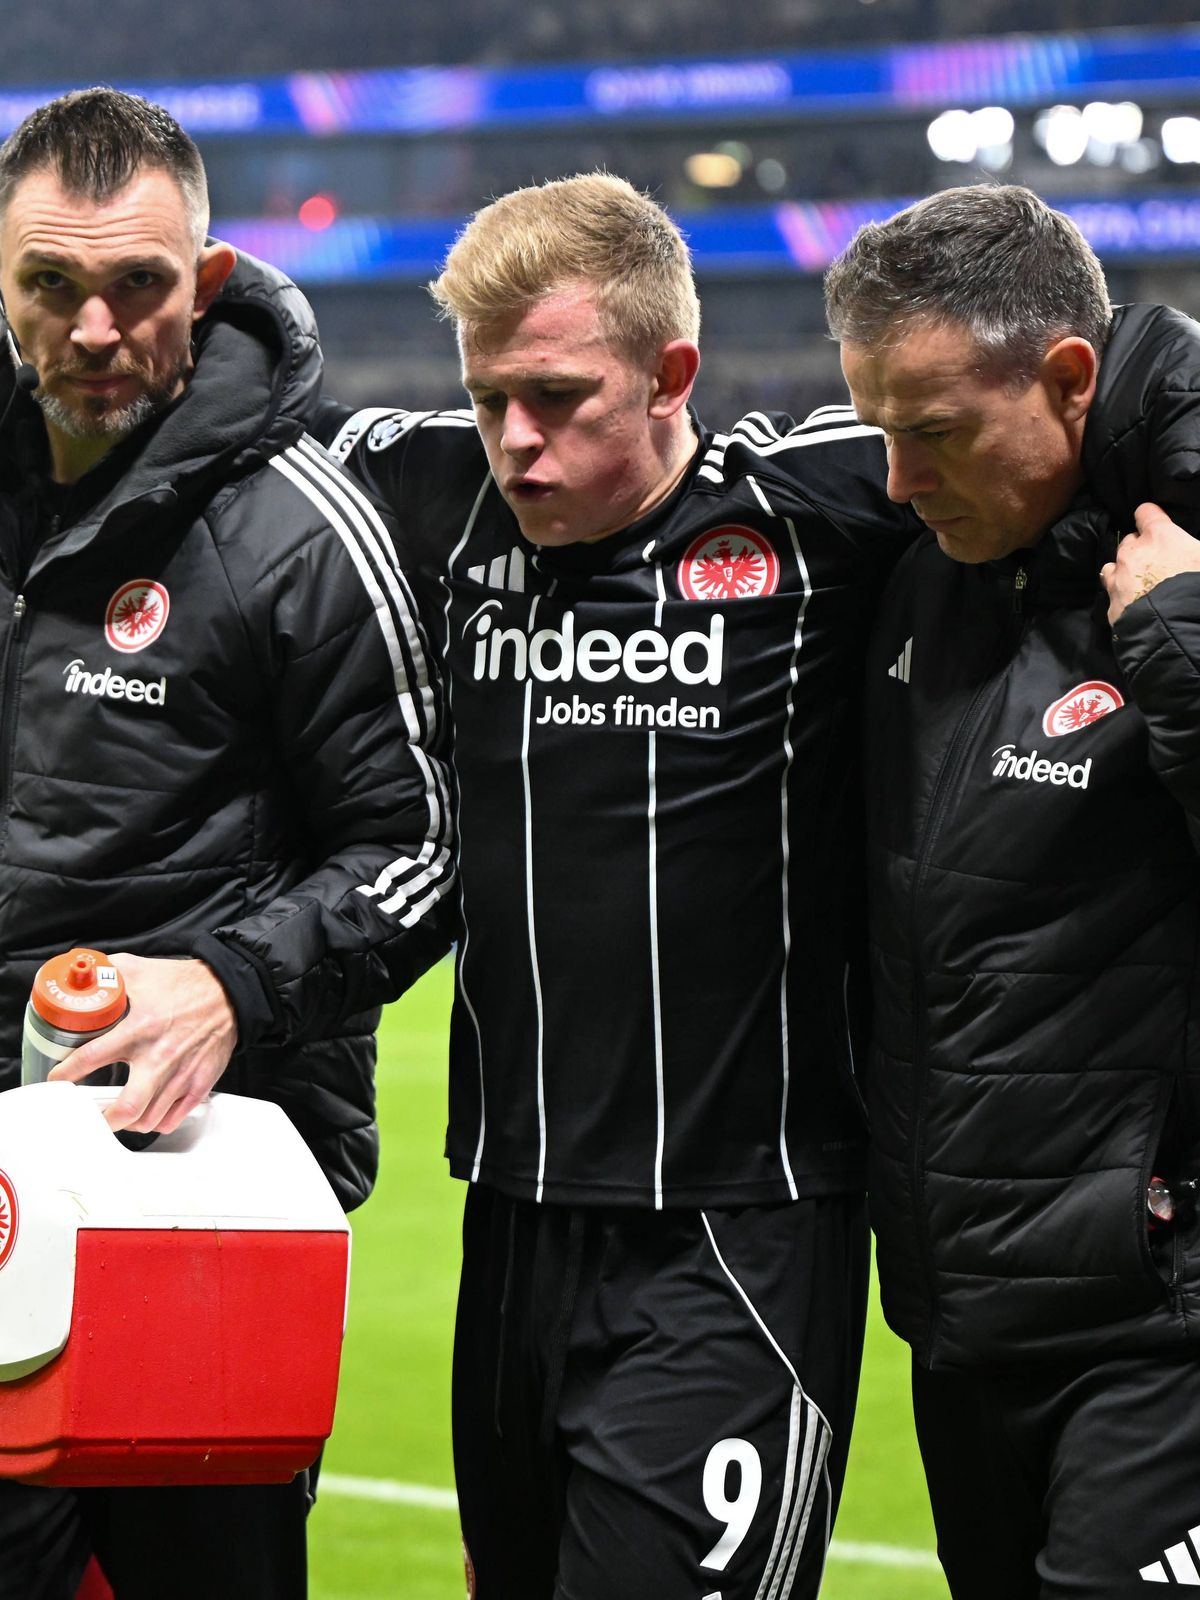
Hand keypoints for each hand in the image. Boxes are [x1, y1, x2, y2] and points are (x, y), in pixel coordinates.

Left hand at [47, 955, 236, 1135]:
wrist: (229, 992)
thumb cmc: (186, 984)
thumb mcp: (140, 969)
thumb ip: (108, 973)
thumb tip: (83, 977)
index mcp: (139, 1029)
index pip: (90, 1058)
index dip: (65, 1074)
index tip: (57, 1080)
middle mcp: (159, 1057)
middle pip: (126, 1107)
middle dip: (102, 1120)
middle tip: (90, 1116)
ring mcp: (181, 1074)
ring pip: (148, 1119)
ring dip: (128, 1122)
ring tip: (117, 1115)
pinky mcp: (199, 1083)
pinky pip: (173, 1118)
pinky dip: (156, 1122)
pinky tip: (147, 1113)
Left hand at [1100, 502, 1199, 624]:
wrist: (1174, 629)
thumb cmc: (1196, 589)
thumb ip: (1191, 551)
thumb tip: (1189, 556)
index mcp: (1159, 537)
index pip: (1146, 513)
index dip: (1150, 517)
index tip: (1153, 522)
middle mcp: (1132, 554)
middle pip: (1129, 541)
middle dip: (1140, 548)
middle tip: (1157, 562)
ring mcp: (1118, 580)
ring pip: (1113, 566)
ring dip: (1123, 570)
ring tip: (1138, 583)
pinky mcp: (1112, 605)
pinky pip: (1112, 595)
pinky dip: (1121, 598)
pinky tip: (1134, 605)